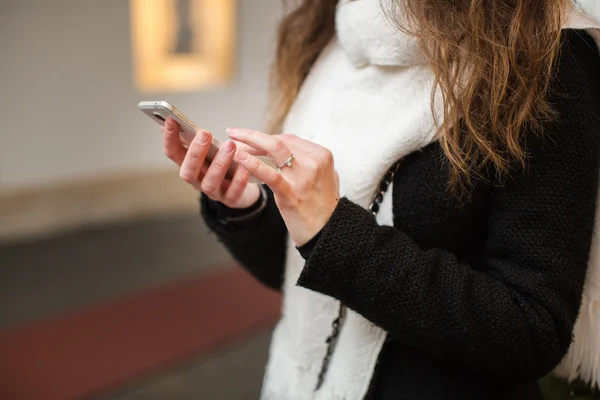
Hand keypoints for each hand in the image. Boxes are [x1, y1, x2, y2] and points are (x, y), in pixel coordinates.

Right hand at [162, 119, 260, 208]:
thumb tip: (180, 121)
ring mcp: (213, 192)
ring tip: (230, 145)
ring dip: (219, 163)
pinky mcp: (231, 200)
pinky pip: (233, 193)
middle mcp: (197, 181)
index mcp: (189, 166)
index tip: (171, 121)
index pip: (173, 154)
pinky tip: (244, 166)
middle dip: (195, 152)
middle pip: (188, 171)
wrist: (243, 190)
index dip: (169, 139)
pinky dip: (239, 180)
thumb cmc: (224, 165)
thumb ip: (197, 139)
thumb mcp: (210, 150)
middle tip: (205, 133)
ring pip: (210, 182)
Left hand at [227, 128, 339, 245]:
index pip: (288, 139)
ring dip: (250, 142)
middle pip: (279, 141)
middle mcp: (314, 162)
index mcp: (322, 155)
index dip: (266, 138)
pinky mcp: (292, 193)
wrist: (329, 232)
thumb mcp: (325, 177)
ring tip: (232, 141)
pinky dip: (253, 163)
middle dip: (253, 136)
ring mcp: (303, 177)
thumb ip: (310, 162)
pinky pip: (270, 174)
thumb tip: (289, 151)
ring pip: (274, 149)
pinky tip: (239, 158)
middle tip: (234, 132)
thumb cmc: (323, 207)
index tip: (249, 139)